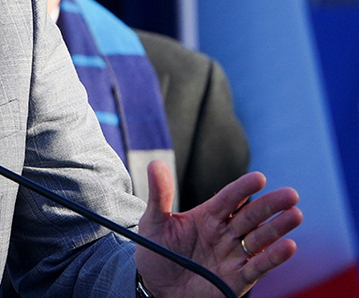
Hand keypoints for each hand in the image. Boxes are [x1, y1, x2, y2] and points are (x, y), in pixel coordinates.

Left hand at [136, 161, 301, 296]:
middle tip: (291, 195)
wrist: (157, 287)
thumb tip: (155, 164)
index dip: (243, 189)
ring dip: (278, 228)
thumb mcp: (154, 222)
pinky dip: (274, 257)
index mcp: (208, 216)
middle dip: (270, 205)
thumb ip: (159, 195)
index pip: (229, 199)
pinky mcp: (237, 278)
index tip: (259, 178)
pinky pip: (258, 266)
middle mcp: (225, 233)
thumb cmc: (157, 252)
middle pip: (251, 216)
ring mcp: (233, 255)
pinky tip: (288, 246)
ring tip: (296, 215)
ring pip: (260, 238)